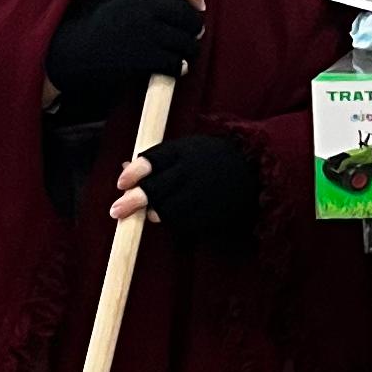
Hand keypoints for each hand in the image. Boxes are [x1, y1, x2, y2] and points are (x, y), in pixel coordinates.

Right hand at [46, 0, 203, 108]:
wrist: (78, 52)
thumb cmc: (101, 28)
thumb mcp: (121, 3)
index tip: (199, 3)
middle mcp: (147, 11)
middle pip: (188, 15)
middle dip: (195, 26)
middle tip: (192, 35)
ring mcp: (148, 34)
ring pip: (187, 41)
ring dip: (190, 49)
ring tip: (184, 53)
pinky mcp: (146, 58)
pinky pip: (177, 62)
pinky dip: (180, 67)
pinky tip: (175, 67)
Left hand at [114, 131, 259, 248]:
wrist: (255, 169)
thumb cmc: (212, 158)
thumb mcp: (186, 149)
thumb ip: (158, 159)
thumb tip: (123, 167)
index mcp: (183, 151)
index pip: (151, 161)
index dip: (133, 173)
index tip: (121, 183)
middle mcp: (191, 172)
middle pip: (155, 189)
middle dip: (133, 201)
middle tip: (116, 211)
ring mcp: (201, 193)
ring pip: (166, 209)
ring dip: (153, 212)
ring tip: (150, 213)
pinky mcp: (211, 212)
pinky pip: (184, 222)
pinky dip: (173, 221)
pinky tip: (172, 216)